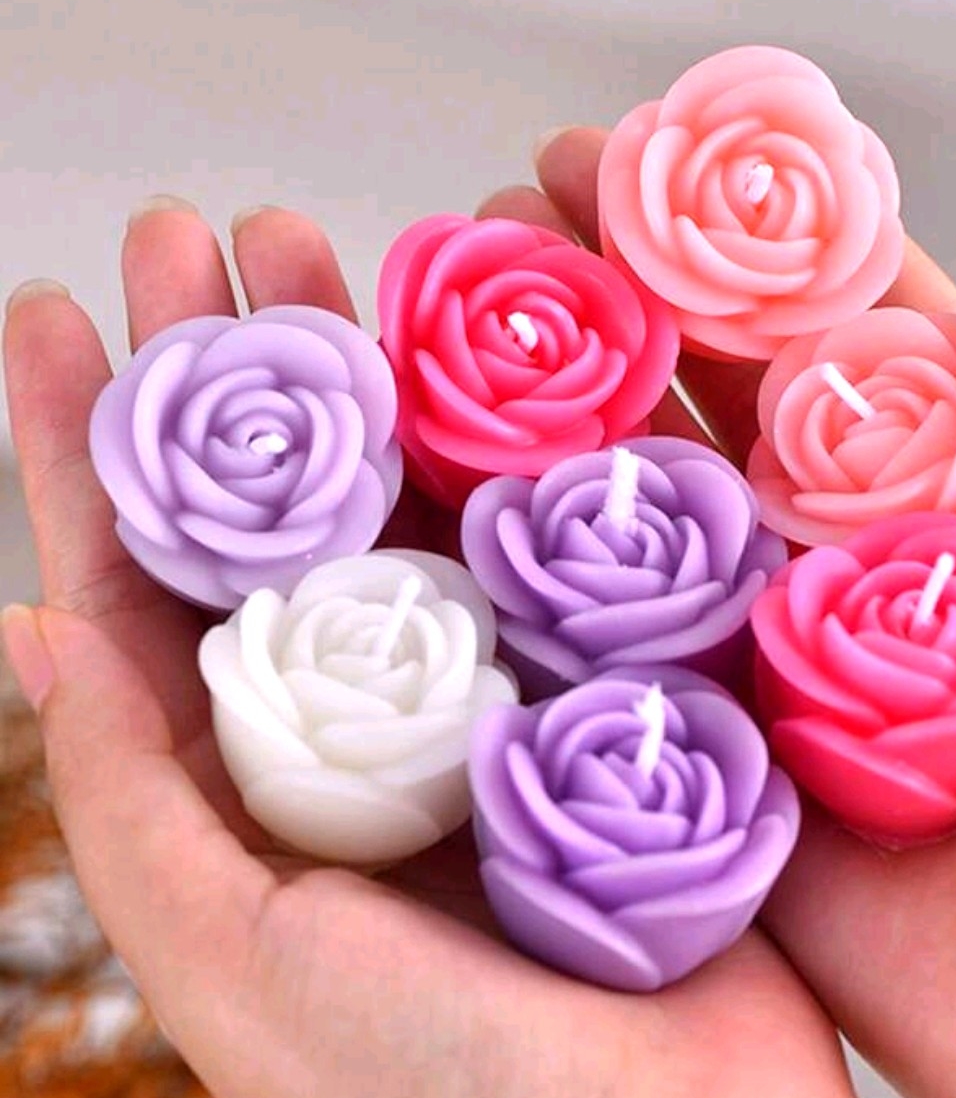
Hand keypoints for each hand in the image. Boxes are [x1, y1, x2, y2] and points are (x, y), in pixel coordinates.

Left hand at [1, 203, 853, 1097]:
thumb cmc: (453, 1094)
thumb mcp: (253, 967)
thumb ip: (144, 807)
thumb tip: (37, 631)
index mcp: (268, 761)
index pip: (148, 575)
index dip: (90, 442)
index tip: (57, 312)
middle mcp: (372, 696)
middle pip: (285, 498)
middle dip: (234, 361)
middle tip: (207, 232)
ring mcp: (496, 669)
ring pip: (414, 484)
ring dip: (373, 364)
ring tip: (338, 244)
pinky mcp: (611, 665)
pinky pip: (555, 525)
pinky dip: (526, 430)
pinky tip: (507, 342)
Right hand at [487, 131, 955, 1097]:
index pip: (836, 333)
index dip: (751, 244)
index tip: (664, 161)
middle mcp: (850, 556)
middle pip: (721, 396)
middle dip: (628, 293)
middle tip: (530, 199)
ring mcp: (772, 646)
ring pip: (656, 500)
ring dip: (571, 402)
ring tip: (481, 300)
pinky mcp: (717, 739)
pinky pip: (623, 637)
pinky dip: (553, 560)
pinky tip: (477, 469)